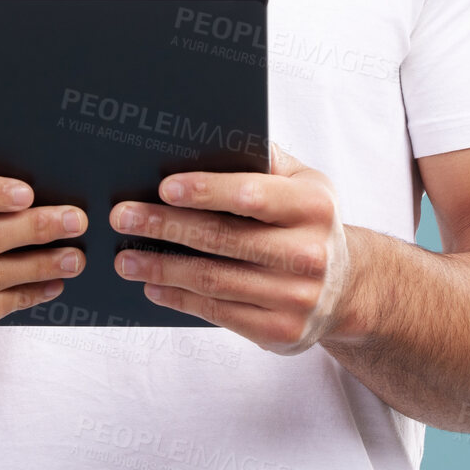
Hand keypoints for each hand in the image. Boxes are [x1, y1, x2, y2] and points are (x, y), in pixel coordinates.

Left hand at [108, 142, 354, 354]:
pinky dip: (179, 298)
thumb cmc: (307, 221)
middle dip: (165, 226)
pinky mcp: (281, 332)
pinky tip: (152, 285)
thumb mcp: (302, 182)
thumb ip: (262, 159)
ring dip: (161, 267)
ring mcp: (296, 297)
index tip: (163, 187)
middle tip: (122, 217)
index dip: (205, 191)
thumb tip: (204, 138)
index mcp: (313, 206)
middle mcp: (309, 253)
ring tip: (124, 258)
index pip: (250, 195)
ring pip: (214, 280)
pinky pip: (218, 312)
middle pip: (222, 238)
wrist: (347, 287)